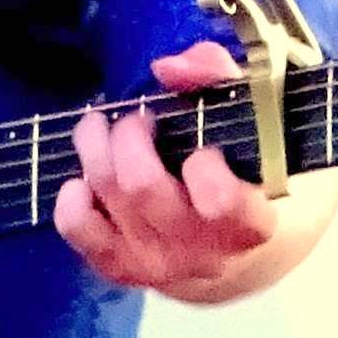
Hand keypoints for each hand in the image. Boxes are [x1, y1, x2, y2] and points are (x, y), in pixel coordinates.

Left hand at [55, 41, 274, 299]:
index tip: (205, 145)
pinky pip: (79, 231)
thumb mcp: (266, 132)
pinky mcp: (122, 270)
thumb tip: (167, 68)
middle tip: (139, 120)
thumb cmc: (255, 182)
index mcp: (251, 224)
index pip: (221, 201)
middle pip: (142, 186)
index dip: (204, 164)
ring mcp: (159, 266)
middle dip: (130, 135)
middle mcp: (203, 254)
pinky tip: (84, 176)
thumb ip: (222, 82)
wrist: (240, 261)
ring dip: (94, 147)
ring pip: (108, 196)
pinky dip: (71, 198)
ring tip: (100, 126)